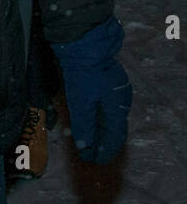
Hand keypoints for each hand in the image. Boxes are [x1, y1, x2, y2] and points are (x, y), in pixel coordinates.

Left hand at [52, 16, 131, 164]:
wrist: (84, 43)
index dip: (105, 151)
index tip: (95, 160)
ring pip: (112, 117)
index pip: (115, 137)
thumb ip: (84, 125)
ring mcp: (118, 90)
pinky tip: (92, 121)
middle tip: (92, 155)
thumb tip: (86, 146)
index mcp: (118, 107)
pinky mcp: (110, 82)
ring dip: (102, 131)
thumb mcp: (81, 101)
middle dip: (104, 143)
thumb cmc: (83, 73)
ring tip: (92, 142)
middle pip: (115, 128)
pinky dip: (100, 119)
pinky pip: (108, 107)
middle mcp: (122, 100)